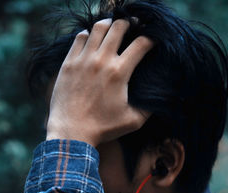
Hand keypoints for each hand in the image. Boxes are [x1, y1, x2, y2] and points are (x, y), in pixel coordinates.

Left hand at [46, 18, 153, 146]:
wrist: (71, 132)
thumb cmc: (102, 128)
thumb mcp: (133, 120)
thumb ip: (150, 107)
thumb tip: (160, 97)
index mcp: (120, 72)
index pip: (141, 43)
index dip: (151, 39)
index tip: (151, 42)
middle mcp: (101, 61)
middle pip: (119, 27)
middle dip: (129, 25)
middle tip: (130, 29)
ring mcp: (83, 60)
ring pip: (97, 28)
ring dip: (108, 25)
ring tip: (111, 29)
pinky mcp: (68, 64)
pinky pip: (79, 38)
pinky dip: (87, 35)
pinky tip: (91, 40)